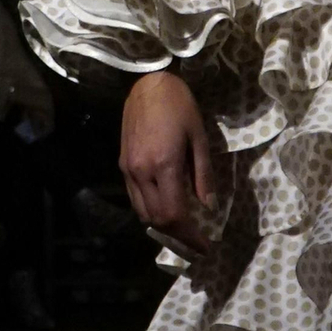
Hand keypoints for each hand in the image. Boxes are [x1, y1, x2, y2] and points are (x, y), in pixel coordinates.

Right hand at [120, 71, 214, 254]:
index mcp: (164, 165)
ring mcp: (128, 169)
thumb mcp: (200, 139)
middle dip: (178, 236)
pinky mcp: (122, 164)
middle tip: (197, 242)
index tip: (205, 247)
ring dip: (163, 226)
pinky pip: (135, 199)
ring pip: (143, 213)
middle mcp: (142, 172)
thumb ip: (203, 175)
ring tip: (183, 229)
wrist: (148, 83)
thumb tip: (209, 207)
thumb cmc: (181, 106)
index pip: (175, 214)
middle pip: (157, 219)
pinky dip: (150, 211)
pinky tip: (165, 208)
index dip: (191, 236)